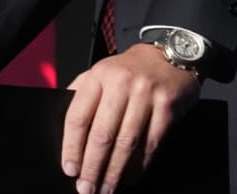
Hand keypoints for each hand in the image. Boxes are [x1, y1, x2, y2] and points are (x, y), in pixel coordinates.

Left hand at [61, 44, 200, 193]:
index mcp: (98, 76)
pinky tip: (130, 178)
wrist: (171, 57)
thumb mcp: (100, 73)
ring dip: (115, 172)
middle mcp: (121, 83)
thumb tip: (64, 132)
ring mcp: (146, 95)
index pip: (78, 116)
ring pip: (126, 143)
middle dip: (92, 166)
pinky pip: (150, 144)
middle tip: (86, 188)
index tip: (70, 169)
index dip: (71, 146)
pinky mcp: (167, 107)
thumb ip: (81, 95)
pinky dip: (139, 166)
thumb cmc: (129, 70)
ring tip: (106, 189)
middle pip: (102, 134)